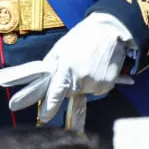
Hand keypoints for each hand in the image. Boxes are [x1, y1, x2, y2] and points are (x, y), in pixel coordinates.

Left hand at [0, 13, 130, 123]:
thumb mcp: (60, 48)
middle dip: (66, 85)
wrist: (109, 31)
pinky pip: (96, 90)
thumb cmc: (81, 37)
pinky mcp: (107, 84)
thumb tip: (39, 79)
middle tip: (75, 66)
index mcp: (65, 67)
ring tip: (86, 62)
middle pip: (68, 93)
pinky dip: (95, 81)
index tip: (44, 117)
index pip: (55, 91)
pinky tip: (96, 67)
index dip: (50, 105)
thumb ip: (50, 65)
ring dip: (81, 82)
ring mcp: (94, 82)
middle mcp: (79, 77)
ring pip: (82, 91)